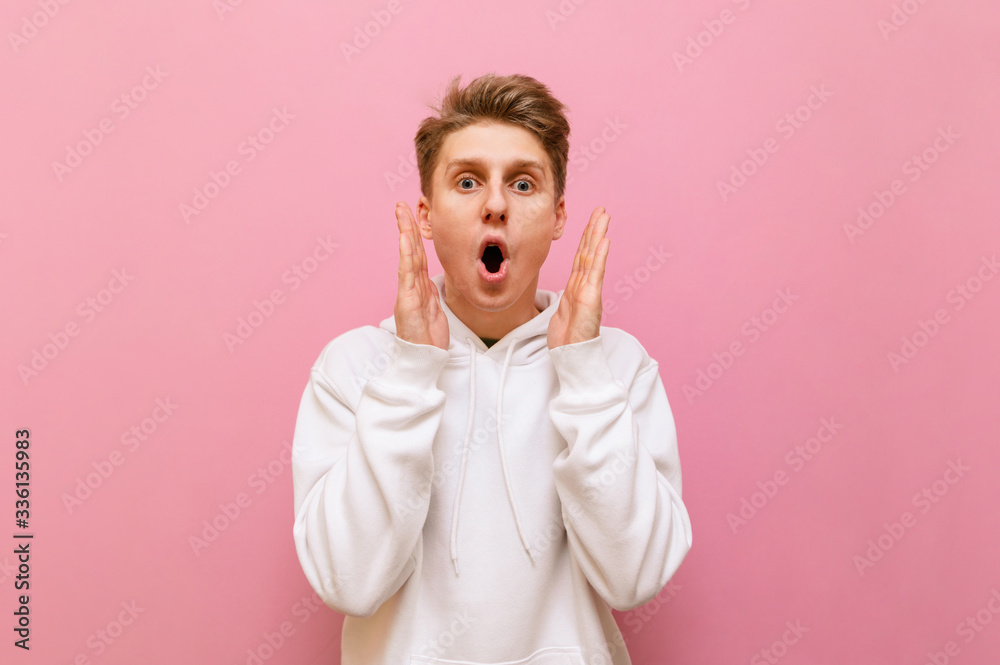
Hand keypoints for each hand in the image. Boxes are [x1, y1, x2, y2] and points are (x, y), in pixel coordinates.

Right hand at [393, 201, 449, 349]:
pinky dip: (405, 255)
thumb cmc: (428, 338)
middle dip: (406, 226)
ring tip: (401, 214)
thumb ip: (432, 293)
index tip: (412, 216)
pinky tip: (403, 240)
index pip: (418, 255)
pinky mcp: (407, 301)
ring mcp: (407, 292)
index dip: (415, 236)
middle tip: (402, 205)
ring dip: (405, 234)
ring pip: (407, 257)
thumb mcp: (435, 310)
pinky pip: (407, 274)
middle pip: (410, 251)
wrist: (423, 360)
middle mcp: (411, 286)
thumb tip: (434, 281)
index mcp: (419, 287)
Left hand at [548, 206, 609, 348]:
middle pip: (590, 251)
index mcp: (576, 287)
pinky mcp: (591, 298)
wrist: (572, 356)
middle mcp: (584, 285)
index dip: (585, 238)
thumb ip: (566, 299)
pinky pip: (596, 273)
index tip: (591, 220)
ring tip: (604, 217)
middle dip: (595, 229)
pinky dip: (600, 255)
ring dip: (598, 235)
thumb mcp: (561, 313)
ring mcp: (589, 290)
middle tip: (602, 210)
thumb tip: (567, 293)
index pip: (581, 257)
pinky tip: (605, 240)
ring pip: (593, 257)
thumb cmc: (567, 339)